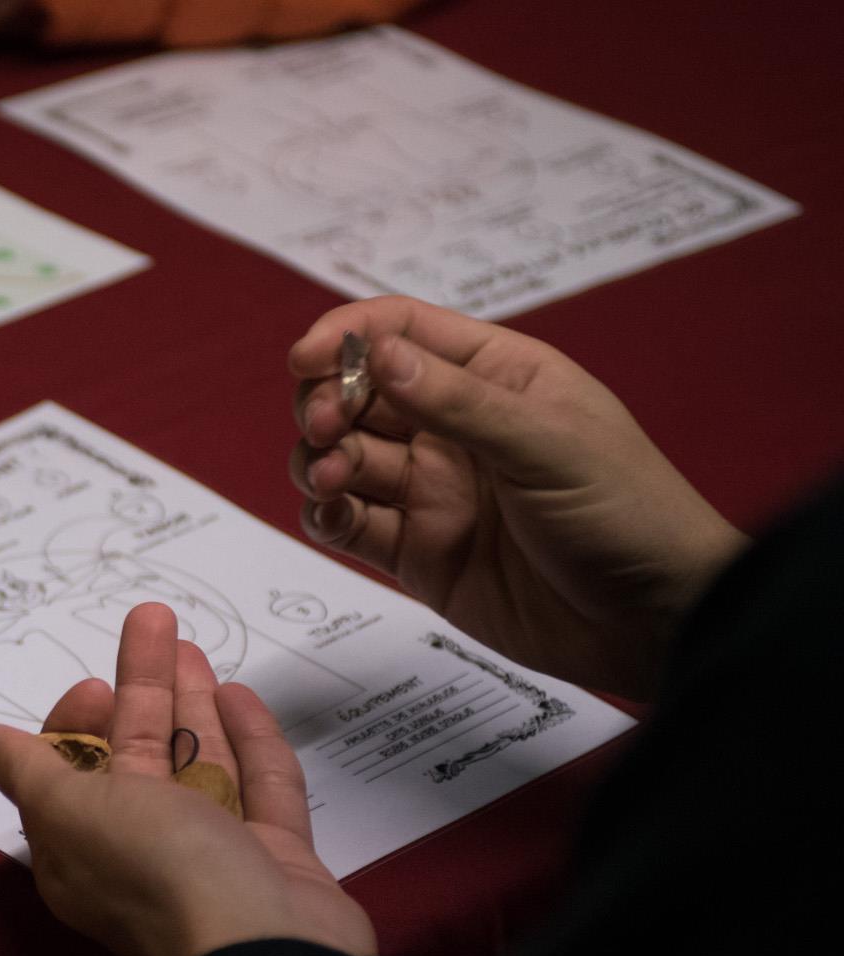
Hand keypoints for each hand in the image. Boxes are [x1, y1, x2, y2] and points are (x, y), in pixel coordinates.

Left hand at [0, 604, 373, 955]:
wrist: (266, 952)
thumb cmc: (157, 872)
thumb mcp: (70, 812)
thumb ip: (28, 770)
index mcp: (80, 852)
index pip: (69, 776)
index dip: (76, 726)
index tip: (92, 687)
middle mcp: (143, 854)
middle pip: (138, 757)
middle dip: (142, 690)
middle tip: (154, 623)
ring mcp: (216, 856)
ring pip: (200, 765)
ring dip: (194, 705)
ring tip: (195, 647)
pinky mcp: (278, 857)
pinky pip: (262, 789)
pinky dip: (251, 743)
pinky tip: (241, 695)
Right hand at [290, 297, 745, 699]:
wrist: (653, 622)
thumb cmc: (625, 513)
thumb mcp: (547, 443)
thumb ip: (458, 401)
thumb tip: (379, 354)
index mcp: (495, 376)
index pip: (402, 331)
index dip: (347, 337)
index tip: (305, 361)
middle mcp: (453, 428)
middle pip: (356, 393)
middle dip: (324, 402)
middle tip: (325, 427)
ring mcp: (431, 491)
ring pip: (341, 457)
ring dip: (320, 460)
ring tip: (334, 480)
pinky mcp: (416, 552)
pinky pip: (348, 523)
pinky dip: (324, 515)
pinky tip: (333, 515)